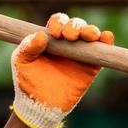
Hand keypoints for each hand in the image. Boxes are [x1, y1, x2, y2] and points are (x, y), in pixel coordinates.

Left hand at [10, 12, 114, 127]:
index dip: (58, 22)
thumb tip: (40, 35)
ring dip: (91, 30)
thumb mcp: (21, 62)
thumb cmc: (27, 82)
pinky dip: (106, 41)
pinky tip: (106, 37)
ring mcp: (80, 54)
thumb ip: (27, 47)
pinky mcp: (91, 67)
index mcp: (50, 38)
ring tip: (88, 35)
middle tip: (69, 36)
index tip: (54, 33)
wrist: (39, 106)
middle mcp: (67, 43)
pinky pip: (102, 51)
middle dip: (75, 26)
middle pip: (77, 24)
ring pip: (90, 34)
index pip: (58, 22)